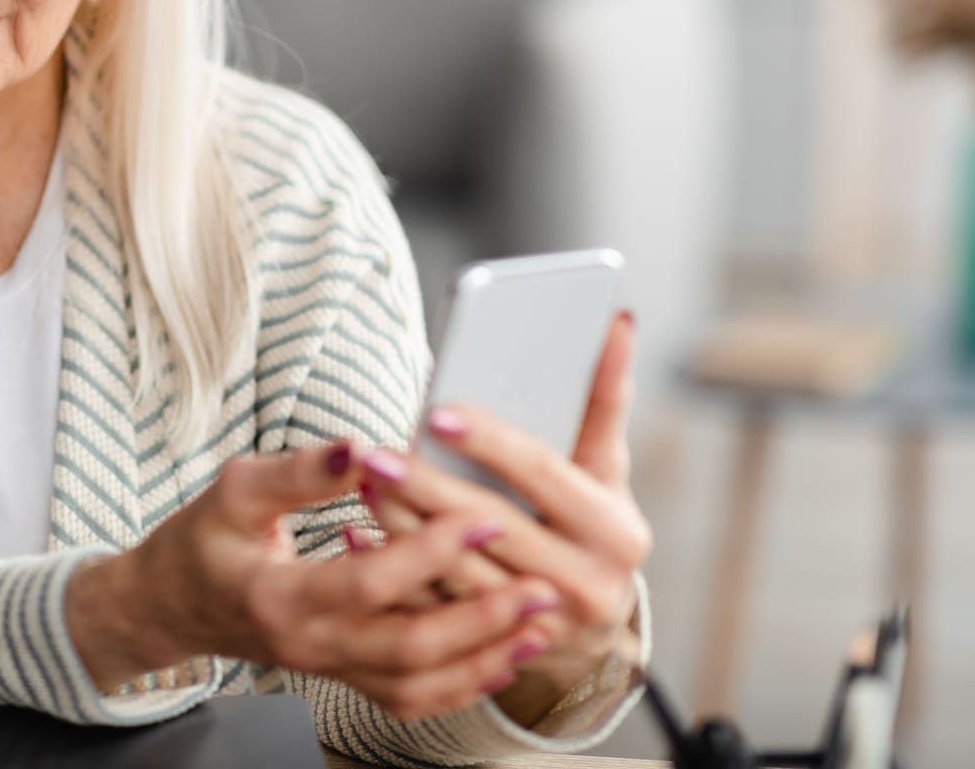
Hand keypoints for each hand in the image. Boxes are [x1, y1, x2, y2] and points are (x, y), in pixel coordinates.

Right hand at [65, 440, 560, 721]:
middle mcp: (307, 646)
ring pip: (417, 683)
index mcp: (279, 597)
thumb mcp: (236, 488)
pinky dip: (462, 685)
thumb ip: (302, 470)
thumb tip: (363, 445)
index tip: (481, 517)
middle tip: (539, 586)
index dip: (429, 552)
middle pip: (408, 647)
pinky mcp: (341, 676)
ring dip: (484, 658)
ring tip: (538, 627)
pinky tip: (503, 659)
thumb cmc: (200, 540)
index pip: (368, 582)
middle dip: (480, 618)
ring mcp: (326, 669)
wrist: (170, 604)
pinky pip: (409, 697)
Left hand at [358, 312, 651, 721]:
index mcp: (615, 532)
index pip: (542, 473)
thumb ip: (605, 397)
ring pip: (454, 575)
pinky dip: (393, 575)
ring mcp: (540, 628)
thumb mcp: (605, 466)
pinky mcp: (498, 655)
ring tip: (364, 484)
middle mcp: (587, 587)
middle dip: (426, 487)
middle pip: (488, 526)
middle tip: (374, 454)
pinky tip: (357, 539)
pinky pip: (433, 613)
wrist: (591, 620)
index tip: (437, 412)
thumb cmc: (590, 519)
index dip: (490, 442)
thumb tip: (618, 319)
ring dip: (401, 529)